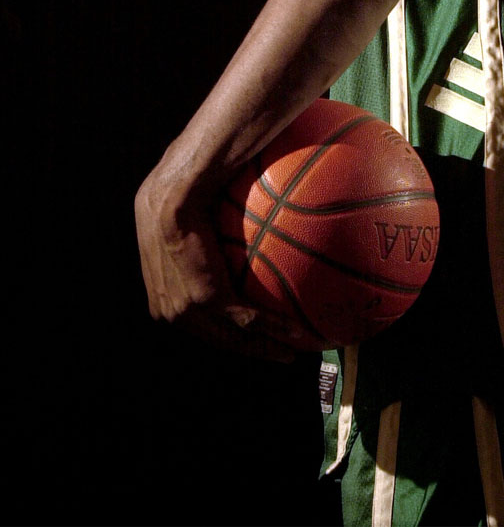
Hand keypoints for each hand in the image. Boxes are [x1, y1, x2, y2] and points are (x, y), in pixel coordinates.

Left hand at [134, 167, 299, 361]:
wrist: (172, 196)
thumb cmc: (175, 198)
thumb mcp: (177, 228)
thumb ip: (195, 244)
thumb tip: (218, 234)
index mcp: (163, 301)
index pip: (200, 326)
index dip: (227, 334)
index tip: (251, 336)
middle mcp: (172, 314)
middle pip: (219, 340)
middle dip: (251, 350)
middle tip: (279, 352)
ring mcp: (189, 310)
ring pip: (235, 339)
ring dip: (267, 347)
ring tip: (292, 351)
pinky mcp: (208, 300)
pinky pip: (248, 319)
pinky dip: (274, 327)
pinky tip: (295, 329)